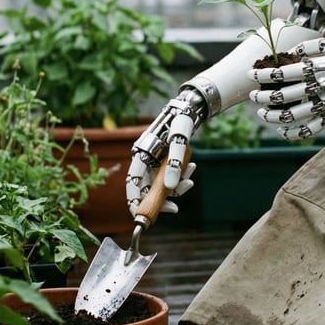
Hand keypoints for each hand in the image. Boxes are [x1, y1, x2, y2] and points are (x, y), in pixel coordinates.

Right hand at [126, 89, 204, 211]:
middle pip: (146, 187)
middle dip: (161, 198)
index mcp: (141, 155)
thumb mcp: (179, 142)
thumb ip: (175, 164)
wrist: (189, 108)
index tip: (143, 216)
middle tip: (174, 209)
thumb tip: (170, 187)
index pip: (132, 184)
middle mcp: (145, 160)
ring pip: (160, 184)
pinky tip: (191, 169)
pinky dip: (180, 177)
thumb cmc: (181, 121)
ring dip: (175, 187)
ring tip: (190, 181)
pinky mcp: (164, 161)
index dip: (135, 201)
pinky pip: (170, 176)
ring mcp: (154, 161)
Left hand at [248, 36, 324, 139]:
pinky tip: (280, 128)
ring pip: (290, 116)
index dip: (263, 74)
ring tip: (261, 112)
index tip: (251, 73)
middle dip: (261, 96)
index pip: (282, 73)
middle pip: (282, 96)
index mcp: (317, 69)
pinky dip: (291, 133)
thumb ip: (311, 45)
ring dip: (271, 116)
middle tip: (252, 94)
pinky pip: (307, 130)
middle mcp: (319, 88)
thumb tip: (292, 51)